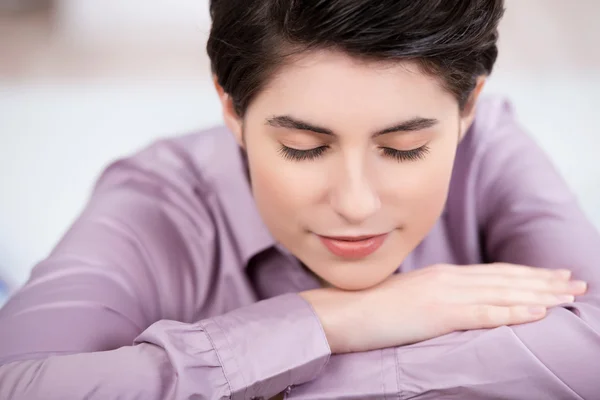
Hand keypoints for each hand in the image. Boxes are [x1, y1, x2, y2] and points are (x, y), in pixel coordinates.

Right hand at [300, 263, 586, 353]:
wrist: (343, 311)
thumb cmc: (370, 308)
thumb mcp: (410, 297)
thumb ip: (435, 297)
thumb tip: (453, 304)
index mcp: (442, 275)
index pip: (494, 273)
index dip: (526, 274)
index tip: (553, 276)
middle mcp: (448, 278)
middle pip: (506, 279)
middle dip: (544, 281)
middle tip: (577, 281)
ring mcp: (445, 294)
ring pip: (503, 292)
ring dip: (540, 293)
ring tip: (570, 294)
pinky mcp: (439, 313)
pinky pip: (484, 312)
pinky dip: (514, 310)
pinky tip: (538, 311)